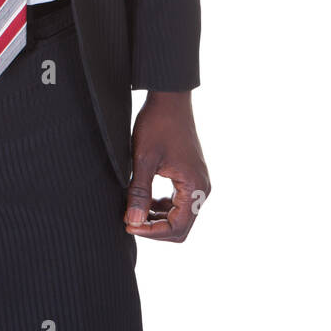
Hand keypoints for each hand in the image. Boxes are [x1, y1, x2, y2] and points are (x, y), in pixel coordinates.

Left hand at [124, 91, 210, 241]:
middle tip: (129, 221)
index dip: (152, 232)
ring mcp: (198, 182)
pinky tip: (143, 199)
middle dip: (155, 228)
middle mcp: (202, 188)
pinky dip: (161, 206)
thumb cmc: (157, 124)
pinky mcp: (191, 176)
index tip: (128, 225)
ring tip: (132, 211)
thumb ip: (139, 193)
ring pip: (180, 215)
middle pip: (181, 226)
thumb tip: (133, 223)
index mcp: (195, 187)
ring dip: (157, 218)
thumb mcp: (143, 159)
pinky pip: (178, 202)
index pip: (178, 227)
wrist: (169, 98)